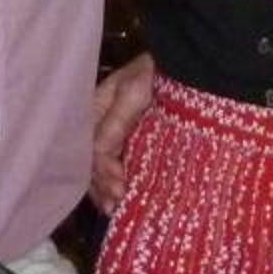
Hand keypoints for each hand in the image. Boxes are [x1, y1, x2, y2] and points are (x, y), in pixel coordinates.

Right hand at [89, 53, 156, 213]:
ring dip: (106, 188)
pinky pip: (119, 163)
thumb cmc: (154, 72)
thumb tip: (99, 157)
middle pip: (92, 162)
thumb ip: (114, 123)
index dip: (101, 171)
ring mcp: (115, 134)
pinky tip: (122, 197)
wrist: (183, 64)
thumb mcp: (132, 92)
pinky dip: (117, 181)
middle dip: (101, 185)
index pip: (90, 148)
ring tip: (115, 209)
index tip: (118, 188)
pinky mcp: (131, 141)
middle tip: (115, 206)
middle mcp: (99, 124)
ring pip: (102, 167)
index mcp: (94, 110)